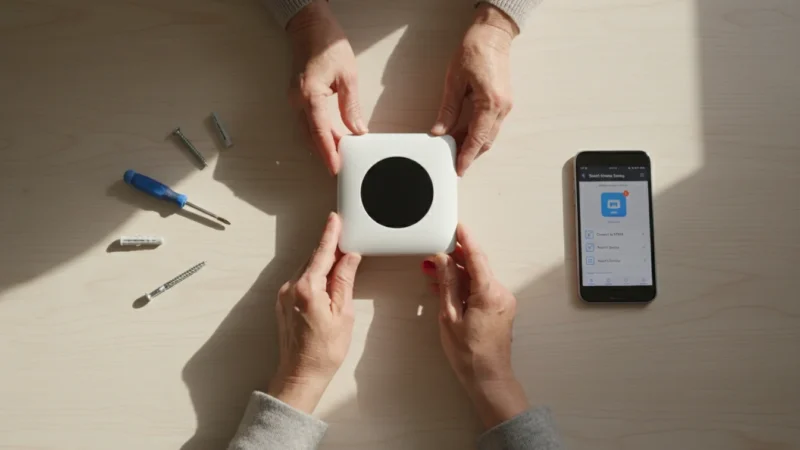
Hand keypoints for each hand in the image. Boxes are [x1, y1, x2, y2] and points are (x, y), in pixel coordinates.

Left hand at [268, 212, 361, 412]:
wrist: (300, 374)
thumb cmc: (323, 352)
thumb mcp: (343, 314)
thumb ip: (344, 281)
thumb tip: (349, 258)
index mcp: (307, 288)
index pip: (322, 253)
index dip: (330, 234)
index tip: (335, 219)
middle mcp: (291, 288)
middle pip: (314, 259)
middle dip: (330, 249)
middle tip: (347, 241)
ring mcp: (284, 295)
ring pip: (307, 270)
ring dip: (322, 264)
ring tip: (341, 265)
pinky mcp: (283, 303)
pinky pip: (301, 281)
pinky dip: (314, 276)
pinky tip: (326, 282)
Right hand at [287, 1, 367, 174]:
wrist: (309, 26)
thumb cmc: (326, 44)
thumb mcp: (347, 75)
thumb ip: (351, 106)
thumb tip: (357, 128)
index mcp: (310, 94)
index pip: (320, 131)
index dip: (328, 152)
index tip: (335, 167)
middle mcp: (297, 99)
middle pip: (311, 136)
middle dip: (325, 153)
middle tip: (341, 165)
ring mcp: (294, 99)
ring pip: (307, 131)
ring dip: (322, 144)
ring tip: (339, 153)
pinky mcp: (297, 97)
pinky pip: (306, 121)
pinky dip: (318, 132)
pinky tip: (331, 136)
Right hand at [422, 224, 528, 428]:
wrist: (488, 377)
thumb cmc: (469, 354)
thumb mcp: (450, 316)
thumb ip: (447, 284)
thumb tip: (442, 260)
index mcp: (489, 293)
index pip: (477, 257)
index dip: (465, 240)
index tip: (457, 227)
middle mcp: (501, 294)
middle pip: (477, 266)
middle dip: (455, 258)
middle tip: (434, 252)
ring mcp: (502, 301)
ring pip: (477, 278)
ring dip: (457, 274)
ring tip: (433, 272)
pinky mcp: (499, 308)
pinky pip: (480, 289)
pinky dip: (464, 286)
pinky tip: (446, 288)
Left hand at [431, 4, 518, 175]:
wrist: (492, 36)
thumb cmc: (475, 51)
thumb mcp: (455, 81)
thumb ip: (448, 109)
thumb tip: (439, 130)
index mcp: (491, 103)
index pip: (478, 138)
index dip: (467, 156)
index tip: (459, 169)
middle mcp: (502, 107)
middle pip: (486, 141)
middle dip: (470, 154)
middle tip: (454, 163)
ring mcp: (505, 106)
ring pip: (489, 134)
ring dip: (473, 144)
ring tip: (455, 150)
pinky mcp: (502, 102)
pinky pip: (491, 125)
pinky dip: (478, 133)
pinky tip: (464, 134)